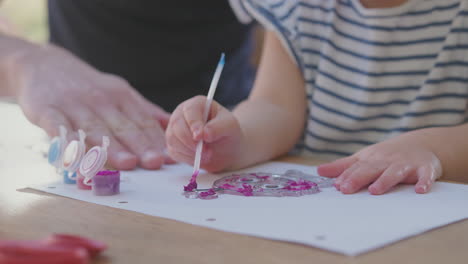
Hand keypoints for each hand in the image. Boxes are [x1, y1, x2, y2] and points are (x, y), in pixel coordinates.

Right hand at [13, 45, 170, 169]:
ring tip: (128, 163)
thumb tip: (172, 125)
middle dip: (140, 145)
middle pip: (123, 126)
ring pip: (95, 130)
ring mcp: (73, 105)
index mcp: (121, 96)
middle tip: (155, 162)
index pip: (142, 120)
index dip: (157, 140)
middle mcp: (100, 100)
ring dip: (112, 148)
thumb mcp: (119, 91)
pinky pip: (58, 129)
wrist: (42, 64)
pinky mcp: (46, 110)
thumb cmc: (89, 86)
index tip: (170, 157)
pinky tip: (77, 159)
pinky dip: (68, 143)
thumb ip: (144, 110)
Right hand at [166, 96, 242, 171]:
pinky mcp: (173, 144)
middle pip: (176, 124)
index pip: (190, 110)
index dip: (193, 124)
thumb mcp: (230, 127)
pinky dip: (187, 158)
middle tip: (207, 151)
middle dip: (191, 141)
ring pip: (172, 138)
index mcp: (197, 104)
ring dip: (189, 151)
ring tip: (207, 155)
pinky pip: (174, 151)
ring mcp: (175, 128)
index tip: (200, 136)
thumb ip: (218, 127)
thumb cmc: (228, 133)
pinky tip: (199, 158)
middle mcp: (183, 113)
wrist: (226, 150)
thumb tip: (204, 133)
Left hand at [317, 133, 442, 194]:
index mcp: (371, 160)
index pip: (356, 168)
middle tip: (346, 189)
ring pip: (394, 173)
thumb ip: (343, 166)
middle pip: (371, 169)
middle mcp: (386, 161)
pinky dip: (424, 182)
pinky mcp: (425, 169)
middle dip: (358, 178)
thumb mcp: (364, 158)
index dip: (346, 176)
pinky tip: (420, 190)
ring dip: (385, 181)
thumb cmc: (386, 156)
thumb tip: (319, 171)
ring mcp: (406, 164)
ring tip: (375, 190)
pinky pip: (425, 176)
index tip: (336, 186)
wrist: (421, 144)